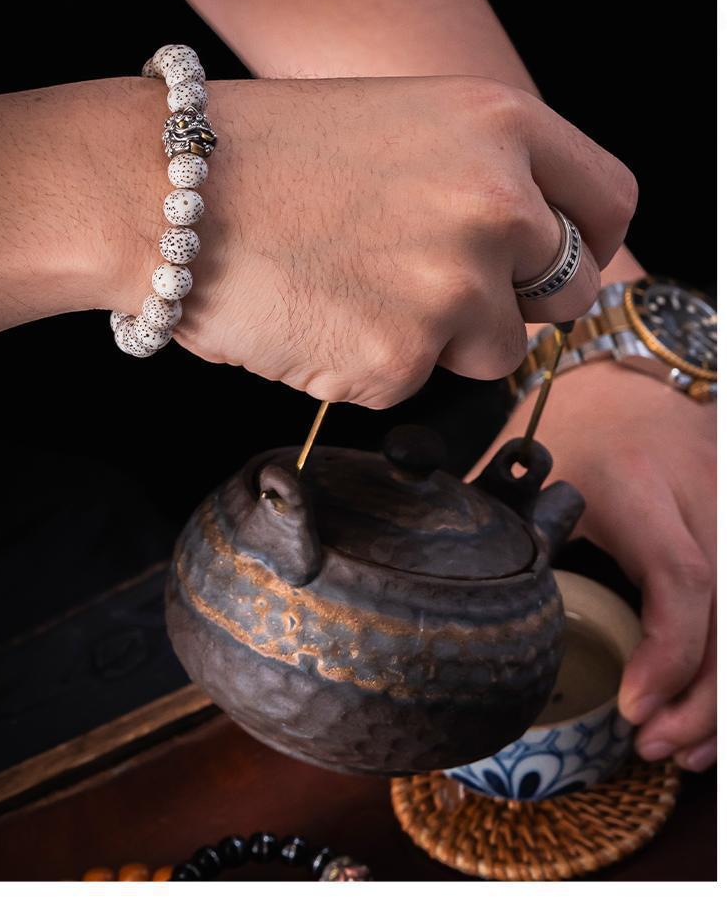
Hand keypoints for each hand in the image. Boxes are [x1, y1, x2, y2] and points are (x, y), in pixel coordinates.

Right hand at [115, 75, 634, 406]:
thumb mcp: (407, 122)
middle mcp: (497, 205)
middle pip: (567, 290)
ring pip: (495, 351)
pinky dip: (372, 365)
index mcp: (502, 124)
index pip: (608, 202)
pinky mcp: (401, 360)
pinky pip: (414, 383)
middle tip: (436, 284)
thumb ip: (486, 174)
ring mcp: (453, 287)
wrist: (165, 191)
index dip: (584, 239)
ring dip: (441, 338)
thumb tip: (532, 244)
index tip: (555, 260)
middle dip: (513, 298)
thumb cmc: (272, 151)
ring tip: (355, 291)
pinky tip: (317, 316)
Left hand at [466, 359, 715, 771]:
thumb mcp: (530, 471)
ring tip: (680, 750)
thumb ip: (497, 527)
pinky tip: (707, 717)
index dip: (667, 651)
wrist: (627, 389)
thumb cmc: (571, 430)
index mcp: (638, 483)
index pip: (680, 575)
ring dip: (721, 696)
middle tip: (652, 747)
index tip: (632, 707)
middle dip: (701, 695)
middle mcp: (700, 497)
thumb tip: (440, 597)